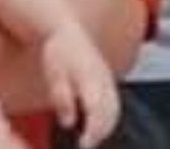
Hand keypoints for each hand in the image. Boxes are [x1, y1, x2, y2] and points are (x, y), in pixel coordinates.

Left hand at [40, 21, 119, 148]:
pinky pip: (115, 103)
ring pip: (115, 108)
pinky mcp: (108, 80)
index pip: (97, 108)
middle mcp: (103, 77)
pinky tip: (98, 128)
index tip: (84, 144)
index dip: (93, 129)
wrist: (68, 31)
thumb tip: (68, 123)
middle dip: (101, 132)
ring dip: (107, 127)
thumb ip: (62, 99)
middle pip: (111, 111)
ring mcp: (108, 78)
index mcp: (90, 76)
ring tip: (91, 140)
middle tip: (86, 146)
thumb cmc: (59, 53)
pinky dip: (109, 118)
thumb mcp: (54, 75)